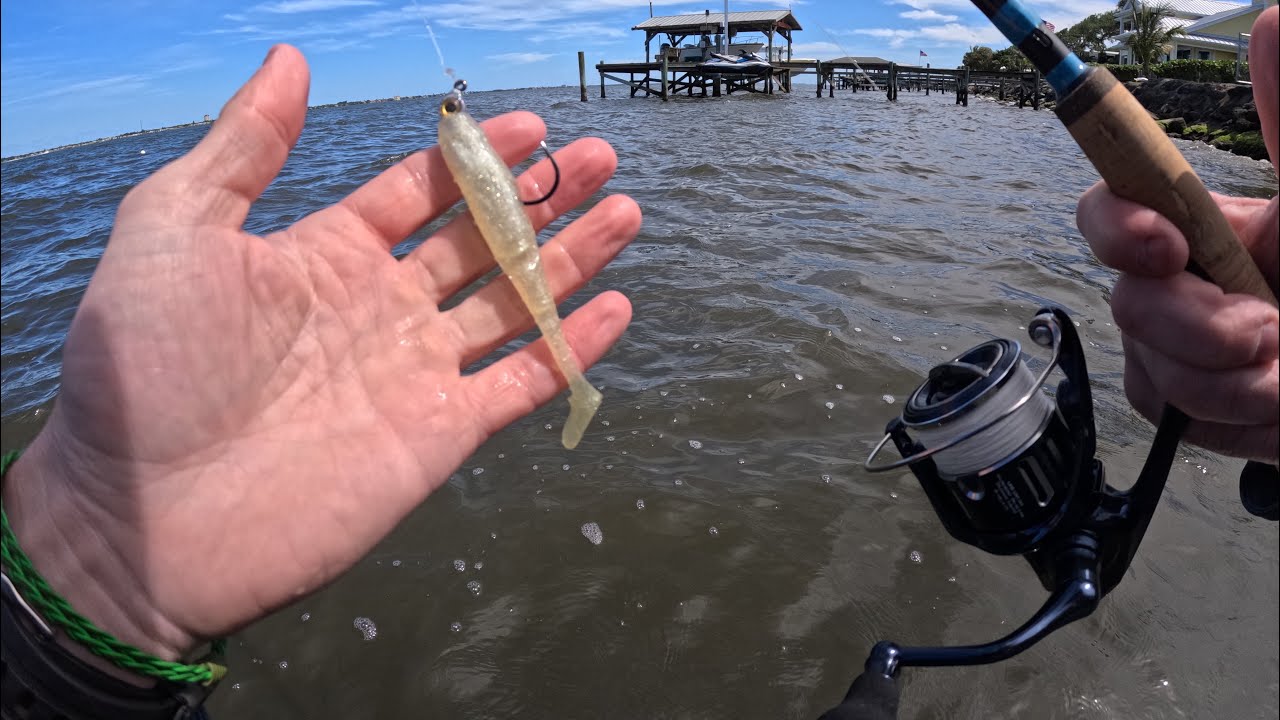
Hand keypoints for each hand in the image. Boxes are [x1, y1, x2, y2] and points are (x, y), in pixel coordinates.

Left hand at [1, 44, 640, 660]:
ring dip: (572, 258)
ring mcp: (415, 375)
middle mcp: (380, 310)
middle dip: (542, 198)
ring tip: (625, 210)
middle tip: (598, 156)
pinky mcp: (439, 437)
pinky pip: (521, 384)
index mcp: (325, 257)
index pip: (421, 193)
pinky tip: (614, 307)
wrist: (142, 519)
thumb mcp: (174, 229)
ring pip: (515, 304)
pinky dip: (570, 347)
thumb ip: (243, 146)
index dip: (475, 158)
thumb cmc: (141, 372)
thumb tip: (289, 58)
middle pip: (482, 241)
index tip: (529, 124)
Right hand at [1076, 7, 1277, 463]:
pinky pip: (1170, 411)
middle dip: (1190, 326)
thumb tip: (1273, 21)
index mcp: (1219, 226)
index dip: (1118, 225)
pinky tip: (1279, 408)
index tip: (1168, 244)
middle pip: (1127, 298)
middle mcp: (1193, 283)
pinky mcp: (1199, 408)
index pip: (1117, 207)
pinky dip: (1229, 417)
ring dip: (1223, 380)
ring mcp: (1189, 350)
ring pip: (1146, 364)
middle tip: (1266, 332)